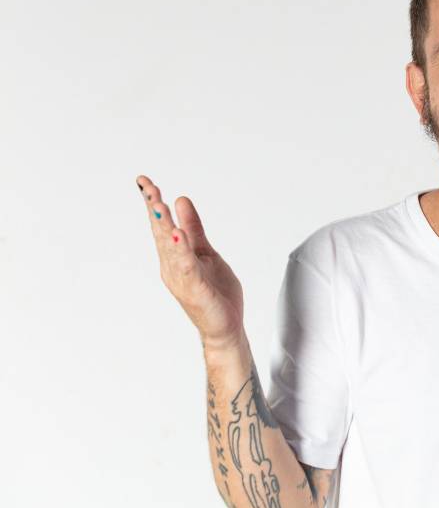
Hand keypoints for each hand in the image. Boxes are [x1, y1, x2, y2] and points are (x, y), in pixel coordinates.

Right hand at [137, 175, 244, 349]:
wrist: (226, 326)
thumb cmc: (215, 291)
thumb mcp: (205, 251)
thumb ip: (193, 228)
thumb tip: (181, 199)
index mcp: (174, 256)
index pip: (161, 225)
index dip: (152, 202)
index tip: (144, 180)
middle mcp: (172, 266)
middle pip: (161, 233)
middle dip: (155, 210)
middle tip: (148, 187)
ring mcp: (181, 279)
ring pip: (171, 248)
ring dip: (164, 226)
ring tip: (160, 206)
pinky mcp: (195, 289)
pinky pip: (187, 267)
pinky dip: (182, 251)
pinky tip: (179, 235)